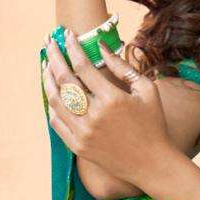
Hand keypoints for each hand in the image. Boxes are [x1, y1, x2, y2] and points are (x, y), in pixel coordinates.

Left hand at [42, 30, 176, 186]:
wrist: (151, 164)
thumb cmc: (153, 123)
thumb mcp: (146, 90)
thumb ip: (123, 67)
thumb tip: (100, 46)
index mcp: (113, 99)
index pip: (83, 66)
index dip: (73, 48)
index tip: (67, 35)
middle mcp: (94, 116)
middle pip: (64, 80)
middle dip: (54, 57)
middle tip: (49, 43)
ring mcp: (83, 133)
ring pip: (55, 100)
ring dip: (48, 79)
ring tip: (47, 64)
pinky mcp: (78, 146)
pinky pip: (56, 121)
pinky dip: (52, 104)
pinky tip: (53, 92)